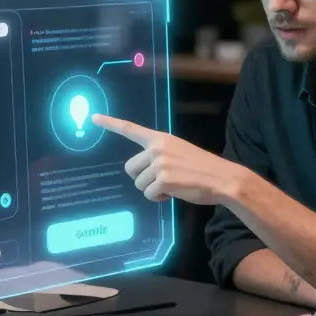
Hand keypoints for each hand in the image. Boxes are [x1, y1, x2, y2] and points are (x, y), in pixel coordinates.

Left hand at [92, 114, 248, 204]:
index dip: (110, 123)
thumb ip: (159, 155)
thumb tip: (143, 171)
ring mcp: (159, 163)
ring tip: (173, 184)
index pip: (130, 129)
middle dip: (143, 178)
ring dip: (153, 190)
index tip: (92, 117)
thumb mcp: (179, 152)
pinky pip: (150, 195)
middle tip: (162, 180)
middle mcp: (157, 148)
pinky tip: (175, 192)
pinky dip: (160, 198)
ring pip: (139, 184)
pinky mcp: (164, 179)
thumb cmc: (201, 168)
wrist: (222, 178)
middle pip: (130, 169)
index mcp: (160, 139)